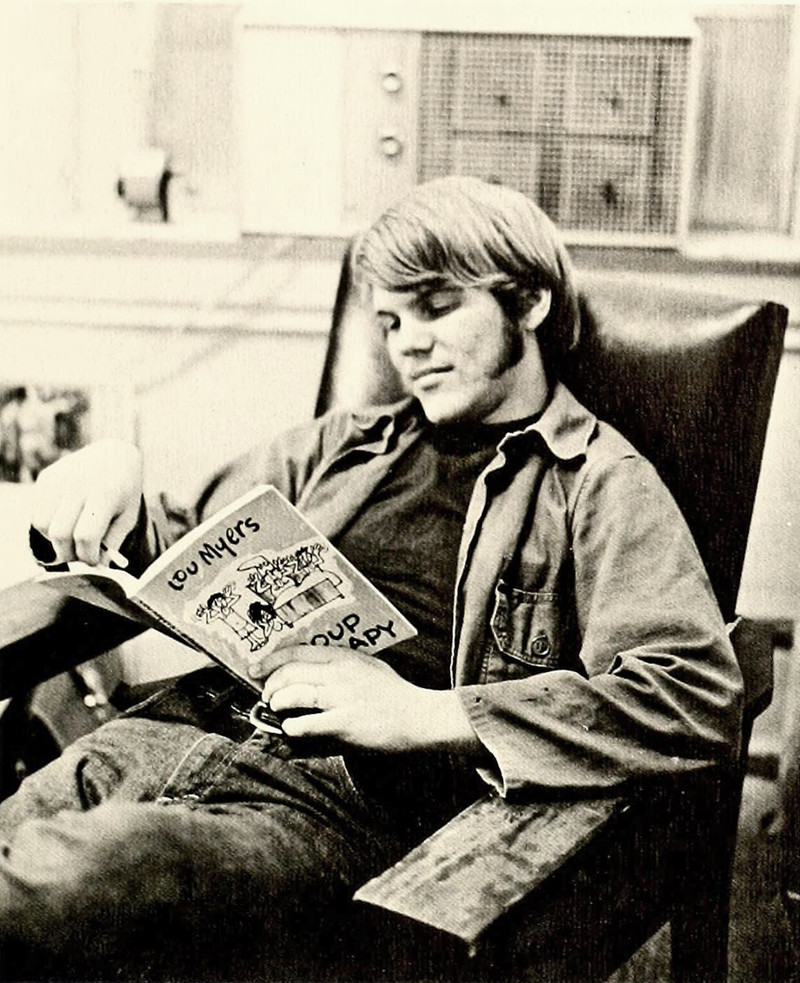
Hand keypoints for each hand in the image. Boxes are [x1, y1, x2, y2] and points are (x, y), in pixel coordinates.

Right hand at [31, 439, 142, 564]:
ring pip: (42, 525)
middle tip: (80, 556)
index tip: (94, 560)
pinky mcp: (46, 477)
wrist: (114, 456)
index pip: (86, 536)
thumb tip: (97, 569)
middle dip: (69, 554)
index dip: (88, 556)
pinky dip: (48, 526)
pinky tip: (65, 522)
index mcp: (105, 493)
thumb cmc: (124, 493)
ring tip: (73, 538)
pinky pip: (37, 513)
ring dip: (55, 540)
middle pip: (60, 534)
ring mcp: (59, 478)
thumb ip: (112, 543)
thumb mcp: (127, 517)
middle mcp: (79, 483)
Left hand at [250, 645, 480, 754]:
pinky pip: (306, 724)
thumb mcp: (369, 667)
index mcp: (345, 657)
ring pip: (293, 695)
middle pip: (290, 672)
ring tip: (278, 711)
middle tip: (266, 696)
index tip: (255, 669)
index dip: (271, 660)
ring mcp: (342, 698)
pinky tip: (292, 730)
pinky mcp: (345, 723)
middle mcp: (340, 673)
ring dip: (278, 704)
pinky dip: (292, 728)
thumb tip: (308, 671)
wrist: (420, 717)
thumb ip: (340, 666)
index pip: (298, 651)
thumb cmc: (394, 694)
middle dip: (270, 685)